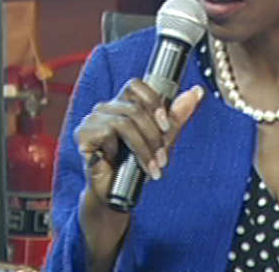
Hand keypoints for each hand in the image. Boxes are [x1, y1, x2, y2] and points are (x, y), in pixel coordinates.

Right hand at [74, 80, 204, 207]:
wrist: (116, 194)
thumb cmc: (135, 165)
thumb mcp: (162, 139)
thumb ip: (176, 116)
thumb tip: (196, 92)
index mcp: (123, 105)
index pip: (137, 85)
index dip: (154, 101)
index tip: (166, 126)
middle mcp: (106, 108)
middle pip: (135, 108)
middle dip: (154, 136)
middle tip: (162, 157)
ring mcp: (92, 119)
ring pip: (125, 122)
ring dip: (143, 148)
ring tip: (151, 166)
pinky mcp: (83, 134)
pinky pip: (108, 132)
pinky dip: (121, 150)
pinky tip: (120, 162)